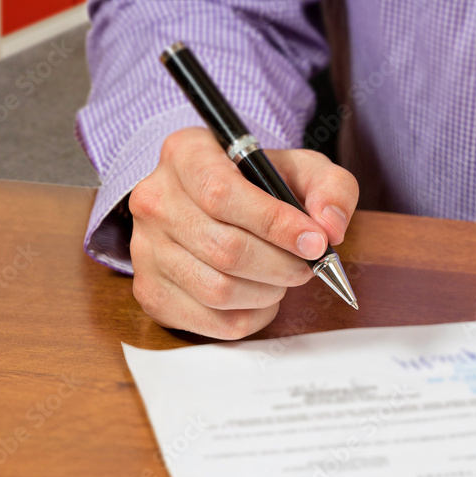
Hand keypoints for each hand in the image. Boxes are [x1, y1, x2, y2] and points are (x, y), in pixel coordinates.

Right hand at [128, 128, 357, 338]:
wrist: (215, 203)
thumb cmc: (260, 185)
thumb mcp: (301, 168)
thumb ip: (330, 188)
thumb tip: (330, 228)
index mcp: (185, 154)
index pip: (222, 195)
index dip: (275, 224)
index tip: (315, 242)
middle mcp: (154, 200)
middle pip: (224, 249)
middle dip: (281, 265)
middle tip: (307, 266)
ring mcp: (145, 250)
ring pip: (218, 290)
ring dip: (268, 292)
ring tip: (282, 277)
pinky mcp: (151, 292)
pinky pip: (212, 322)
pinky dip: (252, 316)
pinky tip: (262, 296)